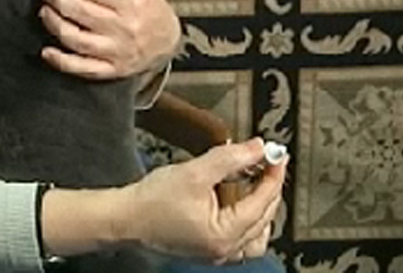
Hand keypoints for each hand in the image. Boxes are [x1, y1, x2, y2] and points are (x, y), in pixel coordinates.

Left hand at [39, 0, 180, 79]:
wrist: (167, 42)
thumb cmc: (147, 6)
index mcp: (131, 1)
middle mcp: (125, 28)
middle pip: (79, 11)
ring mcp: (117, 51)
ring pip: (76, 39)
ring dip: (54, 24)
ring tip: (45, 12)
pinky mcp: (111, 70)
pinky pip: (81, 68)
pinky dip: (61, 61)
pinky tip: (47, 52)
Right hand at [119, 138, 285, 263]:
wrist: (125, 217)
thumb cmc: (153, 200)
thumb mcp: (195, 171)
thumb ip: (230, 158)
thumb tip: (257, 148)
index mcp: (225, 235)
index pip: (263, 202)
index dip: (273, 175)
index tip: (278, 155)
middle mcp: (225, 249)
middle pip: (264, 218)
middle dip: (269, 188)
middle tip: (269, 163)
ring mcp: (216, 253)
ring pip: (256, 234)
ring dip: (261, 208)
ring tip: (257, 182)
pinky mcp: (207, 248)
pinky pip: (241, 239)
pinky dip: (247, 219)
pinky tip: (239, 201)